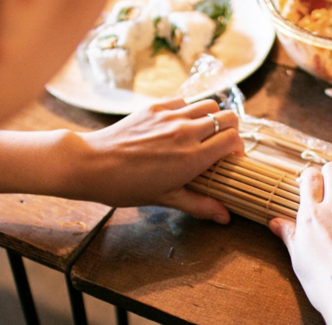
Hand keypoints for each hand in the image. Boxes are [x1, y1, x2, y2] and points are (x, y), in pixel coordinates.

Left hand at [78, 98, 243, 221]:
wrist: (93, 164)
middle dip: (231, 129)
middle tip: (222, 143)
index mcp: (193, 157)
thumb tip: (225, 217)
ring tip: (204, 132)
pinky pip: (184, 101)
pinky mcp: (156, 107)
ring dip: (212, 116)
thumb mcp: (166, 198)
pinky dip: (189, 109)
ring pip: (209, 104)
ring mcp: (171, 116)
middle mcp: (187, 132)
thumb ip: (200, 204)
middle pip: (227, 117)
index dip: (238, 148)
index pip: (232, 139)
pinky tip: (180, 124)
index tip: (231, 158)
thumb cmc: (128, 186)